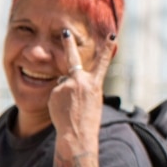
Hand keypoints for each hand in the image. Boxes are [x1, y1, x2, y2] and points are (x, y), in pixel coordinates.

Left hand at [47, 29, 115, 145]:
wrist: (77, 135)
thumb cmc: (88, 121)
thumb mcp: (93, 101)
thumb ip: (83, 86)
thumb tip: (65, 78)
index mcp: (95, 84)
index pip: (103, 63)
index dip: (107, 49)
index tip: (111, 36)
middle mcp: (80, 81)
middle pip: (72, 59)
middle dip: (69, 44)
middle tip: (65, 32)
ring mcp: (66, 85)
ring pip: (63, 84)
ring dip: (65, 94)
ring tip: (70, 109)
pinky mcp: (54, 92)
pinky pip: (56, 94)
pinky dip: (58, 101)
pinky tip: (63, 111)